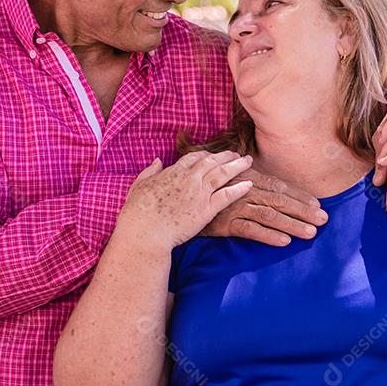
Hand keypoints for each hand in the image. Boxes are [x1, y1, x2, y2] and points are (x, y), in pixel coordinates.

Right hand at [118, 151, 253, 252]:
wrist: (145, 231)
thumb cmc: (137, 212)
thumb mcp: (139, 185)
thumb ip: (150, 171)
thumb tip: (157, 161)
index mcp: (173, 172)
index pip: (194, 157)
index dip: (206, 155)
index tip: (213, 155)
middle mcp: (189, 178)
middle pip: (212, 161)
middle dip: (226, 156)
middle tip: (237, 154)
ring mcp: (198, 193)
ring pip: (222, 174)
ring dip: (237, 166)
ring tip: (248, 162)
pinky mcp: (206, 210)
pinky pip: (227, 195)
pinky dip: (239, 188)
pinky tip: (248, 184)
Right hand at [202, 167, 328, 245]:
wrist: (178, 203)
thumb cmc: (209, 193)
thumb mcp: (232, 184)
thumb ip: (252, 185)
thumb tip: (275, 191)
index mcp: (248, 178)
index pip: (280, 187)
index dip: (300, 196)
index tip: (318, 204)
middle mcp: (244, 189)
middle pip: (279, 200)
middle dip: (303, 210)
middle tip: (323, 219)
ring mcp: (234, 206)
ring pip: (269, 215)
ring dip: (292, 224)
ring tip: (310, 233)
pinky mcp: (224, 222)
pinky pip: (250, 229)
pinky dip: (268, 235)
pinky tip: (283, 242)